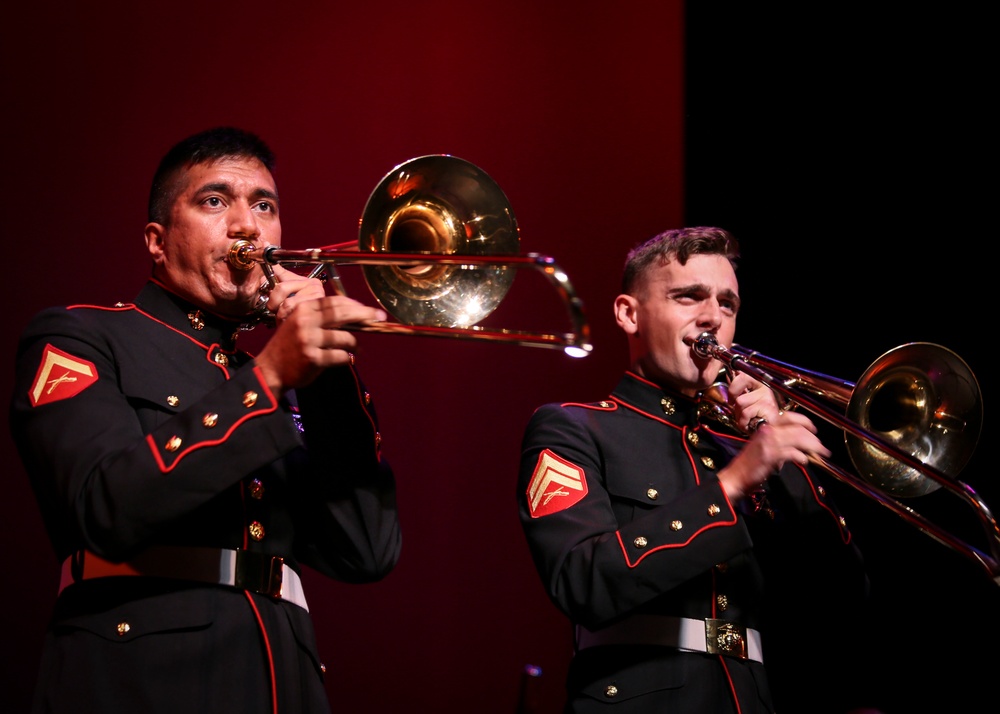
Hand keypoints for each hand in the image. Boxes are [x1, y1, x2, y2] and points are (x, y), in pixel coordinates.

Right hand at [254, 268, 386, 391]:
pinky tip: (345, 359)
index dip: (355, 304)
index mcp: (303, 309)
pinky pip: (340, 356)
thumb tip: (354, 314)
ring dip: (355, 344)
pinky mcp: (313, 358)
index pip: (334, 302)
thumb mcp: (300, 323)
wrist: (271, 369)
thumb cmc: (290, 345)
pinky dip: (346, 358)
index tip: (369, 310)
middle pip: (342, 314)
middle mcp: (305, 322)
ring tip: (356, 349)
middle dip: (365, 315)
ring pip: (345, 338)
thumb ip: (322, 317)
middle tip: (379, 318)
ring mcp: (309, 340)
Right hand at [716, 384, 830, 499]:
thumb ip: (778, 441)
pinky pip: (793, 452)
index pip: (789, 417)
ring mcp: (769, 442)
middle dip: (814, 437)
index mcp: (765, 426)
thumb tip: (798, 444)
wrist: (735, 476)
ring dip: (812, 447)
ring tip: (819, 454)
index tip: (814, 429)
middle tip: (821, 447)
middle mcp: (767, 431)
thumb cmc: (749, 464)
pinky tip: (804, 462)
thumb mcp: (763, 446)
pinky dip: (802, 457)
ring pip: (799, 438)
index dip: (805, 421)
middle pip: (798, 428)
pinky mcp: (771, 455)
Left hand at [727, 374, 782, 432]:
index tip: (732, 399)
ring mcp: (767, 397)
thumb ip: (739, 391)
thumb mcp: (747, 401)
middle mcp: (766, 388)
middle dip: (736, 408)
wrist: (772, 433)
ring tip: (748, 420)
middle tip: (743, 414)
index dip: (733, 389)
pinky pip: (746, 412)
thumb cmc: (759, 418)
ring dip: (740, 416)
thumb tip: (729, 381)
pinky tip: (751, 424)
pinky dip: (744, 422)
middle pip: (738, 394)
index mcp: (760, 383)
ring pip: (740, 402)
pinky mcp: (768, 407)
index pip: (742, 376)